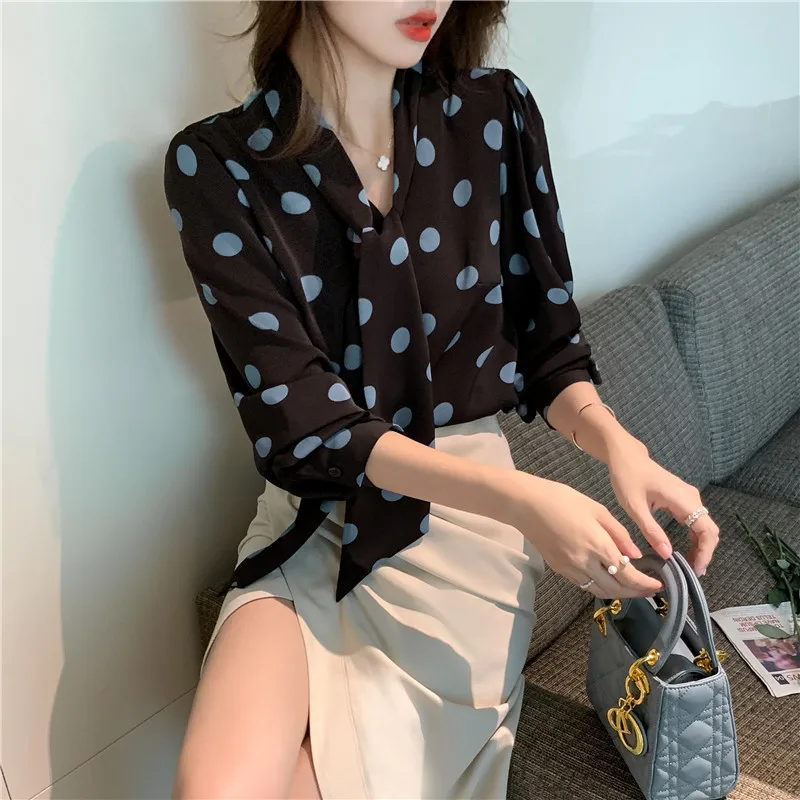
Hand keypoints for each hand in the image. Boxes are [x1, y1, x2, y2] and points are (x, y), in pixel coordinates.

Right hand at [504, 471, 662, 598]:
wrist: (527, 505)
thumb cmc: (563, 499)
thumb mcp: (597, 509)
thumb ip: (619, 533)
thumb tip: (635, 555)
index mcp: (598, 545)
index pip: (627, 574)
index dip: (644, 583)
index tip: (658, 584)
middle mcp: (585, 563)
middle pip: (615, 589)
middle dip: (636, 593)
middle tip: (650, 591)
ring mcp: (570, 569)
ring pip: (599, 591)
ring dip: (619, 594)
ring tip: (632, 589)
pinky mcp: (560, 569)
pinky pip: (585, 585)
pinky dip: (600, 587)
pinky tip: (608, 580)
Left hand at [606, 443, 719, 575]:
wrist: (626, 457)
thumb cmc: (628, 478)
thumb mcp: (635, 507)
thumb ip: (651, 531)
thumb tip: (667, 555)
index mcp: (683, 499)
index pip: (707, 530)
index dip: (705, 552)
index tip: (696, 570)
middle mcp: (691, 498)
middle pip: (709, 530)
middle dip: (704, 553)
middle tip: (692, 573)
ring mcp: (688, 497)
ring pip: (703, 527)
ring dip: (700, 547)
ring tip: (689, 566)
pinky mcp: (682, 499)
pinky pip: (695, 521)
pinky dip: (694, 538)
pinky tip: (685, 551)